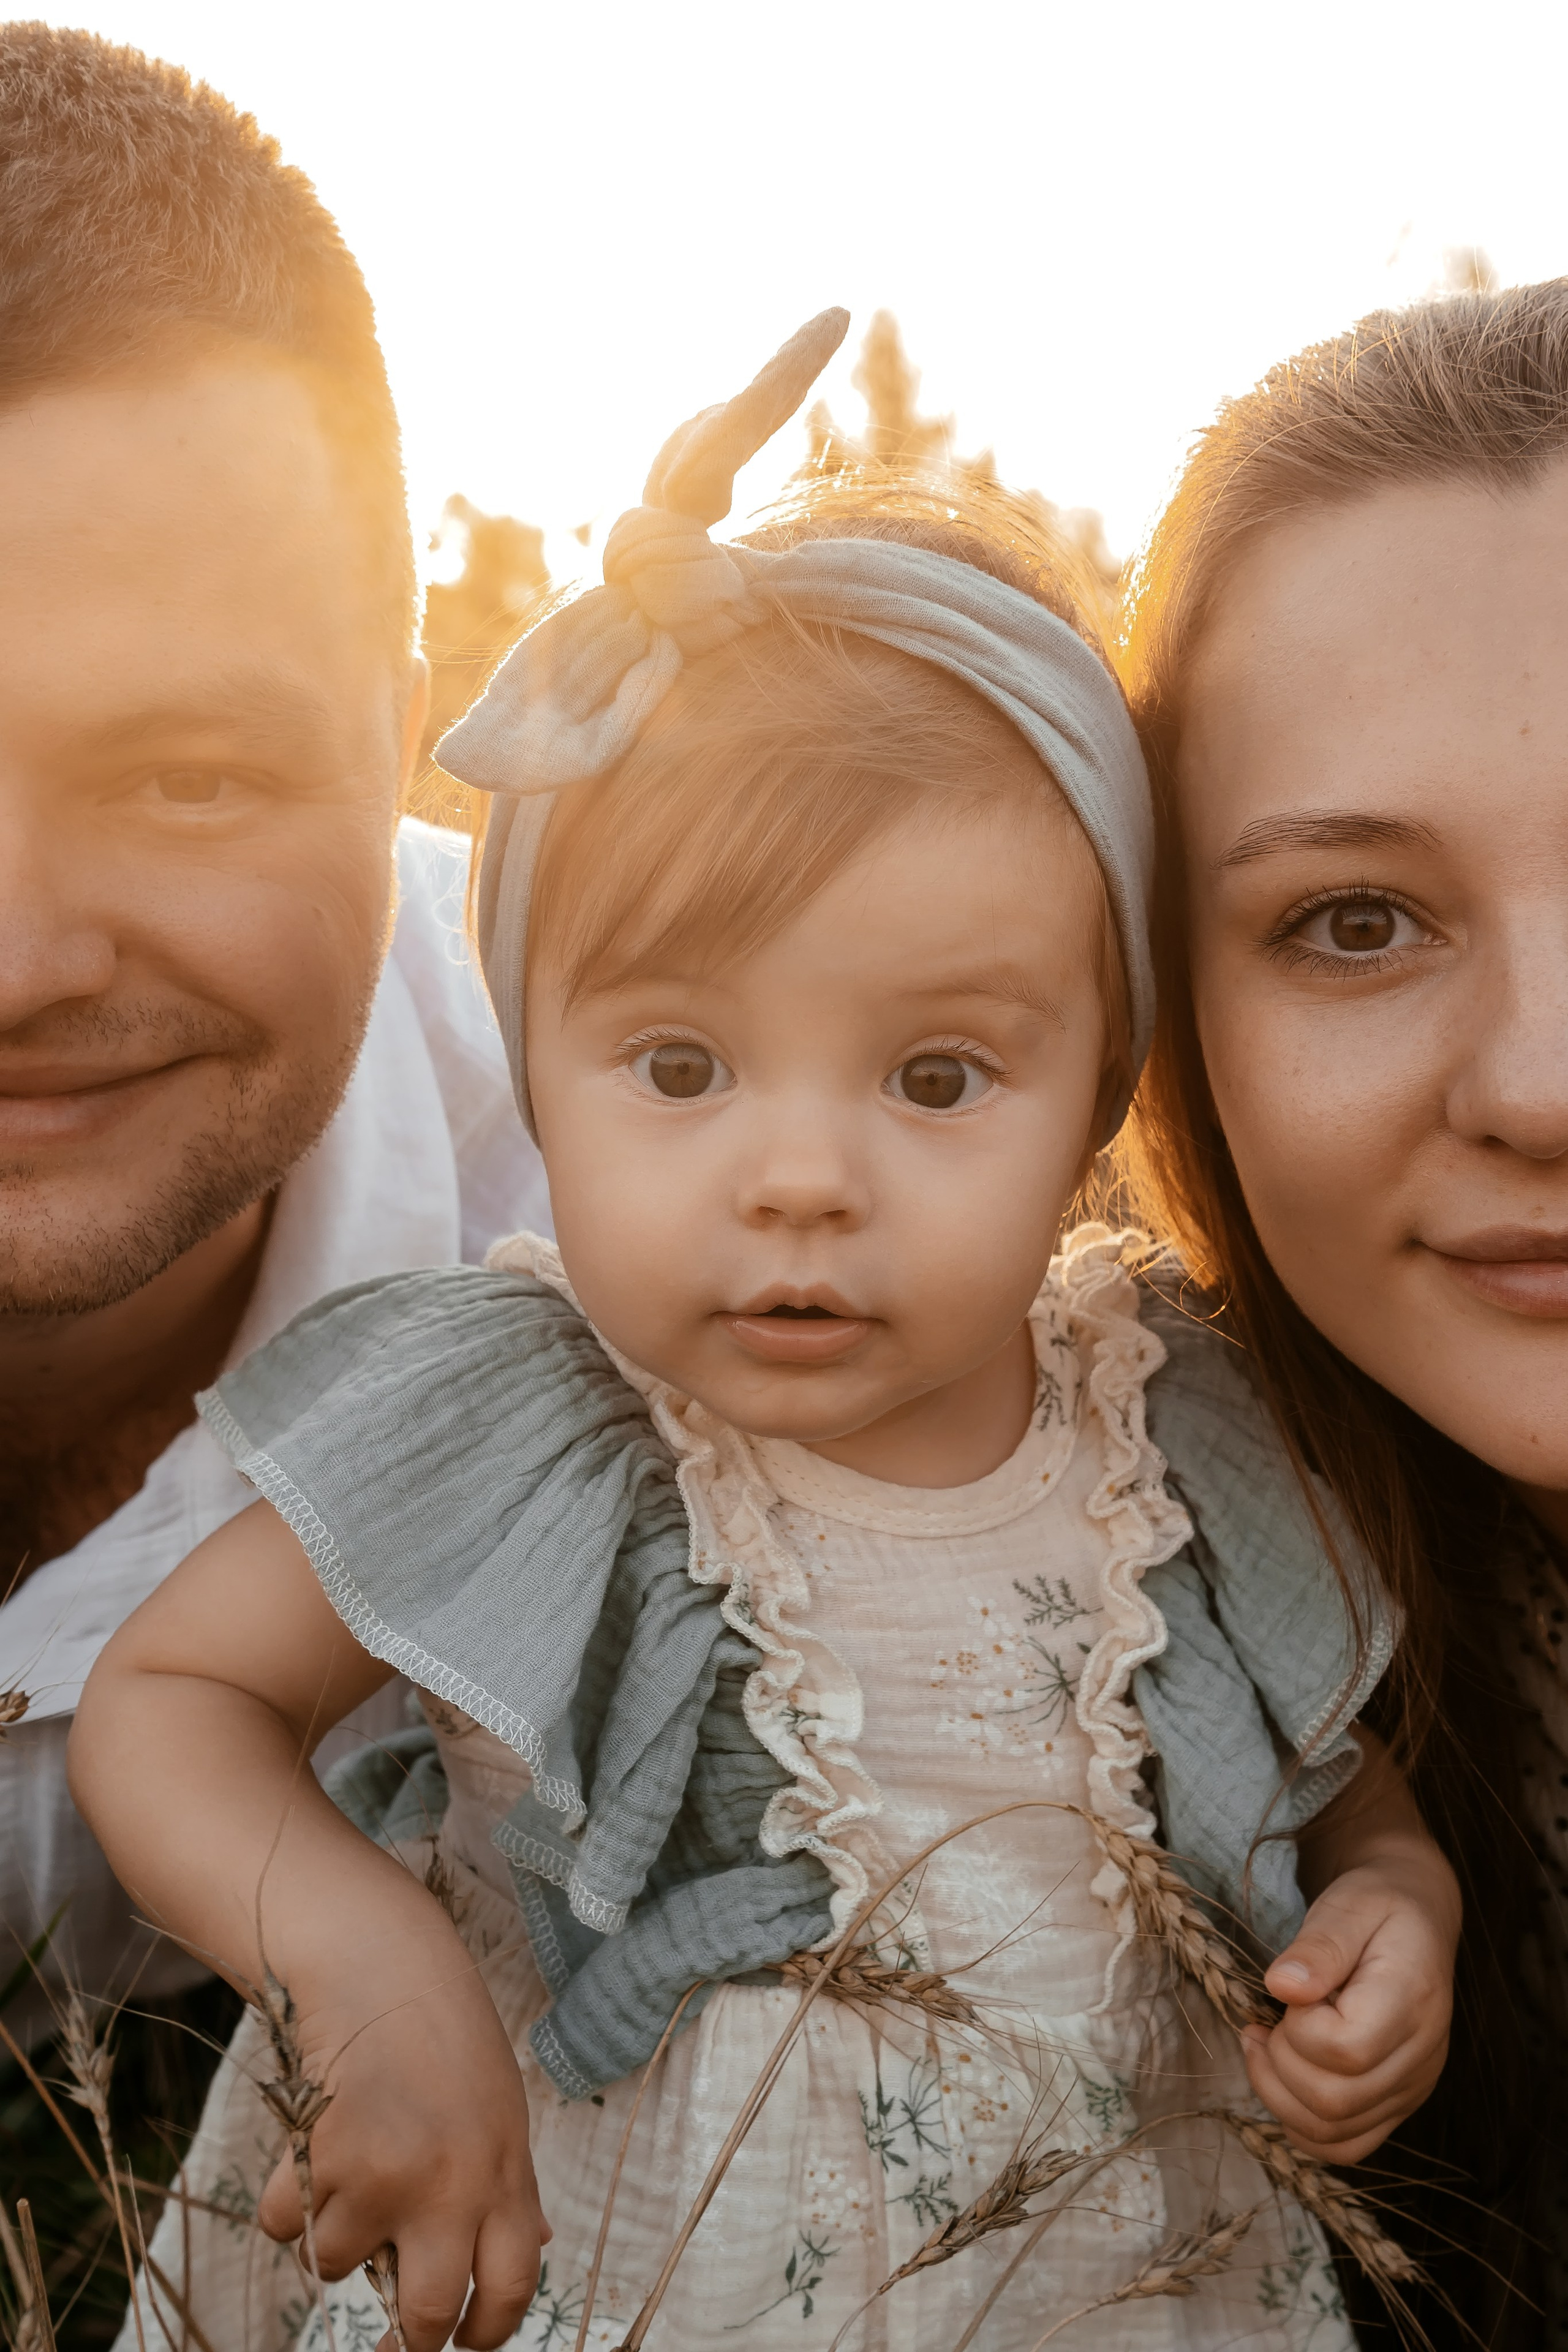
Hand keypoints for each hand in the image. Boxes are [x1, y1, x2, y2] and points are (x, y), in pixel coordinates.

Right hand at [257, 1952, 549, 2351]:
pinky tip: (314, 2148)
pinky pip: (287, 2226)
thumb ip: (506, 2189)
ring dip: (337, 2235)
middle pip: (427, 2315)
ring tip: (353, 2167)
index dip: (488, 2332)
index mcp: (505, 2173)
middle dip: (408, 2336)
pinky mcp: (321, 2161)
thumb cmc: (445, 2038)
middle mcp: (450, 2188)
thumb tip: (525, 2256)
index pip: (512, 2287)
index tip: (466, 2341)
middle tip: (395, 2331)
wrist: (381, 1968)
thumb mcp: (500, 2112)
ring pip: (340, 2266)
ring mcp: (383, 2178)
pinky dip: (289, 2201)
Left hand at [1240, 1848, 1458, 2165]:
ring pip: (1335, 2133)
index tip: (1283, 1991)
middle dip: (1279, 2065)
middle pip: (1336, 2102)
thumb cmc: (1376, 1904)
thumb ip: (1318, 1946)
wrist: (1415, 1917)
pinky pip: (1346, 2145)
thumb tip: (1281, 1986)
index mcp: (1412, 2000)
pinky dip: (1302, 2124)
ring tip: (1262, 2044)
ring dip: (1279, 2097)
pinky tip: (1282, 2078)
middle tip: (1262, 2021)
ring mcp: (1411, 2087)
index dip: (1298, 2029)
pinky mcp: (1395, 2102)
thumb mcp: (1347, 1903)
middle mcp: (1421, 2056)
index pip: (1346, 2050)